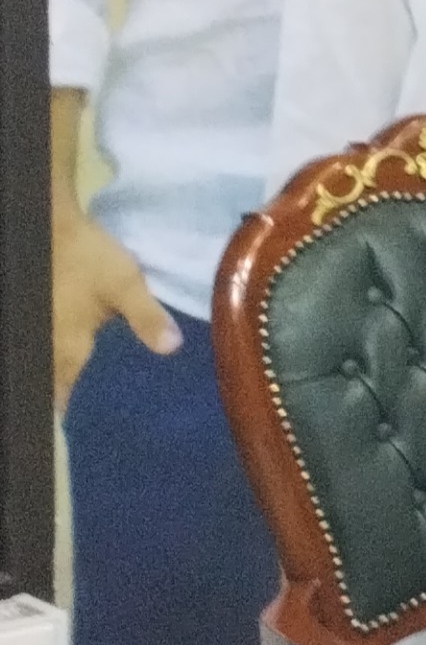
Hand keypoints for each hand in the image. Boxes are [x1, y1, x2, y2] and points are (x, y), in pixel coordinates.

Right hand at [52, 207, 177, 405]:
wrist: (48, 226)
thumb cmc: (86, 259)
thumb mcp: (125, 286)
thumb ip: (147, 318)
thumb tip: (172, 350)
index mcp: (68, 346)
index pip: (63, 388)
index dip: (66, 404)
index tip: (72, 418)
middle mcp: (48, 343)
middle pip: (51, 376)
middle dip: (59, 389)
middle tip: (70, 402)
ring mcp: (36, 327)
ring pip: (46, 358)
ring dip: (55, 368)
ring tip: (67, 378)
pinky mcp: (36, 309)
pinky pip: (46, 338)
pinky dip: (53, 346)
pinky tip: (65, 340)